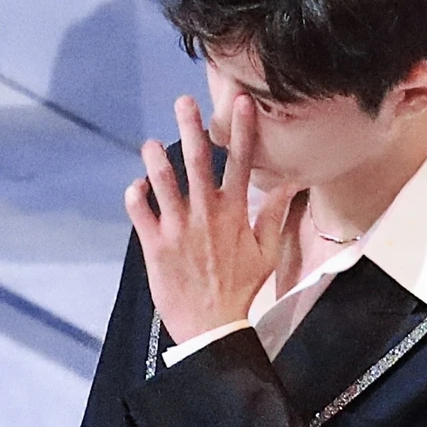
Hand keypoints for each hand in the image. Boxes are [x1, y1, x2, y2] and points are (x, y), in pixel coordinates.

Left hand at [124, 94, 298, 343]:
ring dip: (156, 158)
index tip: (241, 103)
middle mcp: (205, 214)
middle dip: (192, 127)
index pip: (241, 163)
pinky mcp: (154, 243)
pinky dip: (135, 194)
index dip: (241, 130)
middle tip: (184, 102)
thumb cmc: (242, 288)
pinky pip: (139, 211)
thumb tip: (291, 186)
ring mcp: (177, 227)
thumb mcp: (266, 251)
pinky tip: (137, 187)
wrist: (212, 324)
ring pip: (163, 181)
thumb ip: (274, 215)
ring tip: (151, 143)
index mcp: (234, 213)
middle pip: (198, 161)